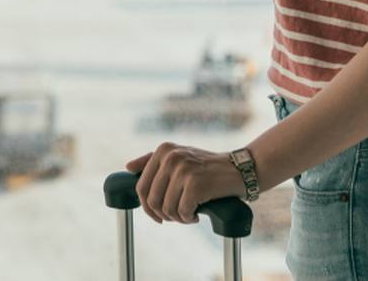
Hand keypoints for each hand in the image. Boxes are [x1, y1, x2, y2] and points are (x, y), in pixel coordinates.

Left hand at [124, 142, 246, 223]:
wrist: (240, 169)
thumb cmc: (208, 167)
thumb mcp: (179, 157)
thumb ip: (153, 160)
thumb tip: (128, 167)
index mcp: (163, 150)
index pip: (141, 186)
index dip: (147, 206)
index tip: (158, 215)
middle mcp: (170, 157)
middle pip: (151, 200)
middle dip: (162, 215)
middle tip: (176, 217)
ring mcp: (183, 169)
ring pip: (166, 209)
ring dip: (178, 218)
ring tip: (189, 214)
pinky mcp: (195, 184)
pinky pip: (182, 212)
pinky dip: (188, 218)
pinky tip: (197, 214)